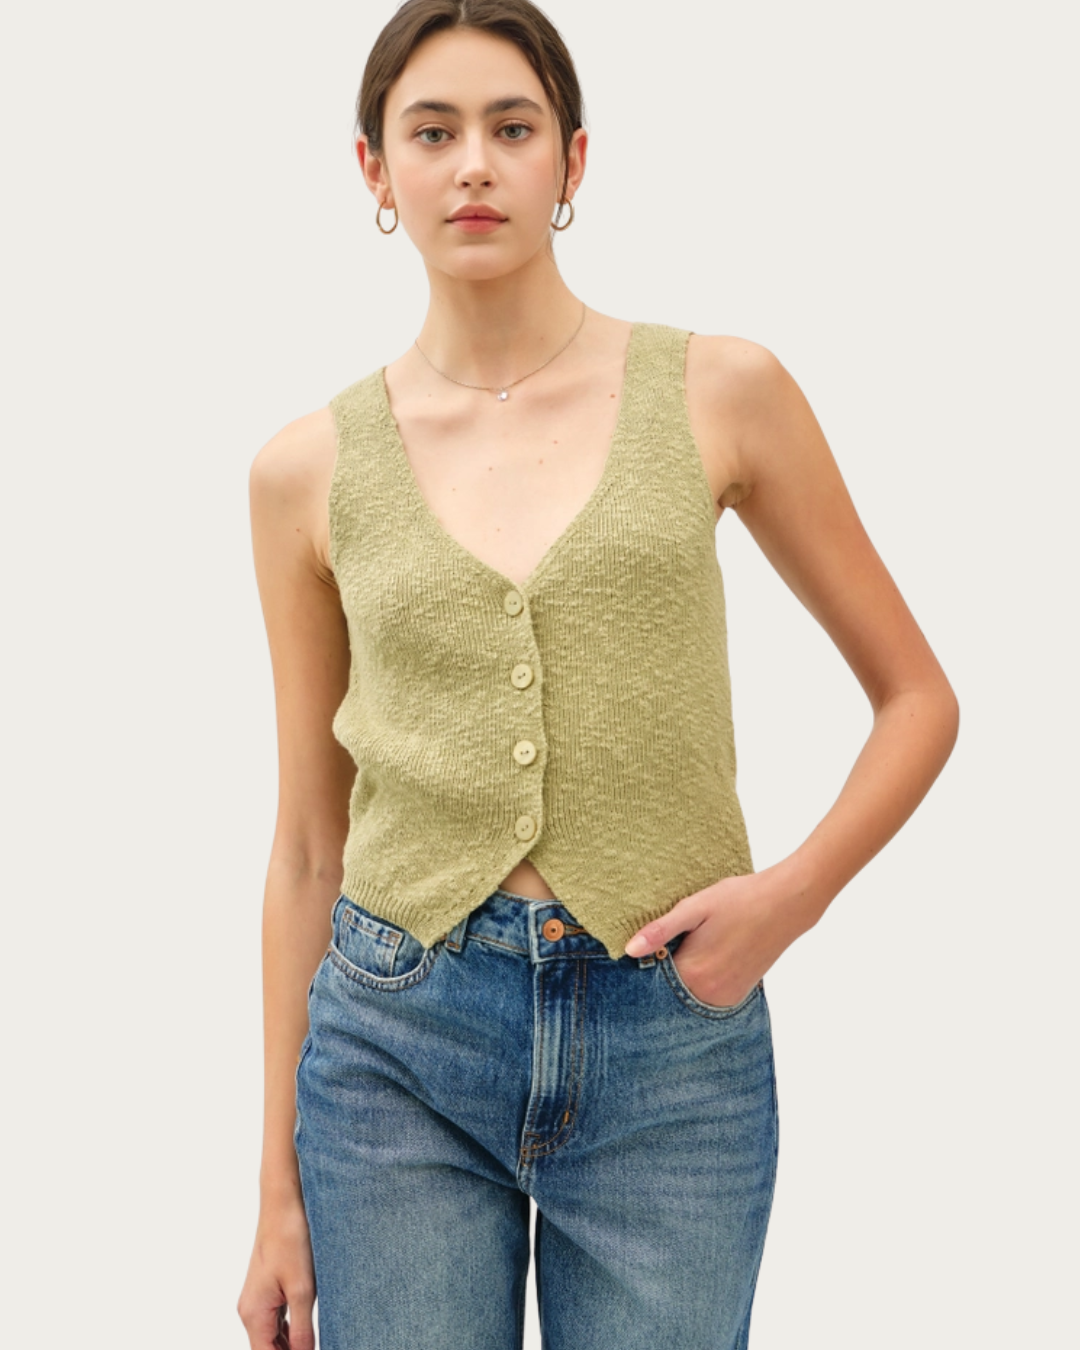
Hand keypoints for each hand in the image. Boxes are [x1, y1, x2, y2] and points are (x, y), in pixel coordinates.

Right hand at [237, 1195, 316, 1349]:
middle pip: (268, 1349)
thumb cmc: (291, 1239)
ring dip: (292, 1345)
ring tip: (315, 1341)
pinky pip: (277, 1321)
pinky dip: (291, 1331)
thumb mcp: (302, 1290)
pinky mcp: (267, 1290)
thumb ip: (303, 1331)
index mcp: (254, 1315)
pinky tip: (309, 1331)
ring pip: (273, 1337)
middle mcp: (251, 1311)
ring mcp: (258, 1300)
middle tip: (318, 1345)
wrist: (284, 1204)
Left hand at [623, 870, 808, 1006]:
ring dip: (683, 977)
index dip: (645, 964)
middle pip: (670, 991)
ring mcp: (727, 998)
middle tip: (672, 942)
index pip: (652, 982)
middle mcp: (710, 995)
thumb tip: (629, 950)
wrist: (786, 903)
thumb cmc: (740, 900)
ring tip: (691, 946)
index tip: (640, 950)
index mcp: (694, 974)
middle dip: (663, 972)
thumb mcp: (694, 908)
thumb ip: (660, 931)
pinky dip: (700, 981)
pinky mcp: (740, 993)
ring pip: (689, 994)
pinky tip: (706, 956)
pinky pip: (708, 994)